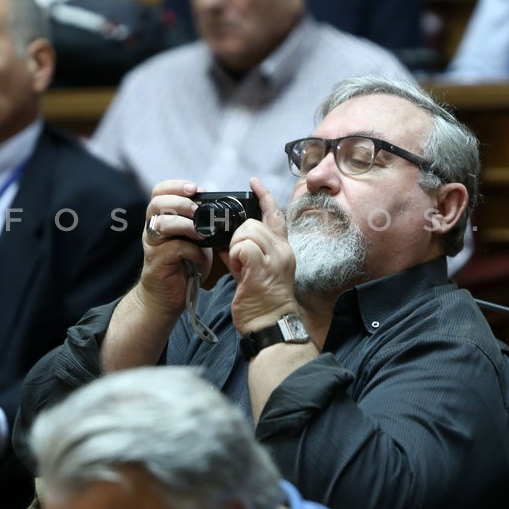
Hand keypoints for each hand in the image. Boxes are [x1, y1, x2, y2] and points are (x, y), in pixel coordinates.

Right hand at [135, 179, 210, 321]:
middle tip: (198, 211)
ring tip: (202, 233)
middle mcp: (152, 228)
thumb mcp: (194, 237)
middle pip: (157, 204)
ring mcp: (152, 246)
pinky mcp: (157, 263)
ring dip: (186, 225)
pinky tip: (201, 256)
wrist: (168, 295)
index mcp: (160, 217)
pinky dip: (192, 250)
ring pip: (162, 224)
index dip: (175, 186)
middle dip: (181, 203)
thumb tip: (220, 205)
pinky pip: (173, 249)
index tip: (195, 188)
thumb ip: (200, 221)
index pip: (159, 192)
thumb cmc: (184, 263)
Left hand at [224, 177, 298, 330]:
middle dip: (238, 237)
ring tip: (239, 267)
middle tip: (238, 259)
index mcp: (282, 249)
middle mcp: (282, 250)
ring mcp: (275, 258)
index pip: (275, 215)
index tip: (254, 183)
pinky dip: (234, 256)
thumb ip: (244, 253)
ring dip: (235, 247)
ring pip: (246, 231)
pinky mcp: (263, 267)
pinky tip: (238, 271)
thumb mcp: (253, 272)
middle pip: (253, 222)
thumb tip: (226, 241)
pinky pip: (242, 246)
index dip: (264, 197)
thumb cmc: (262, 303)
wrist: (270, 325)